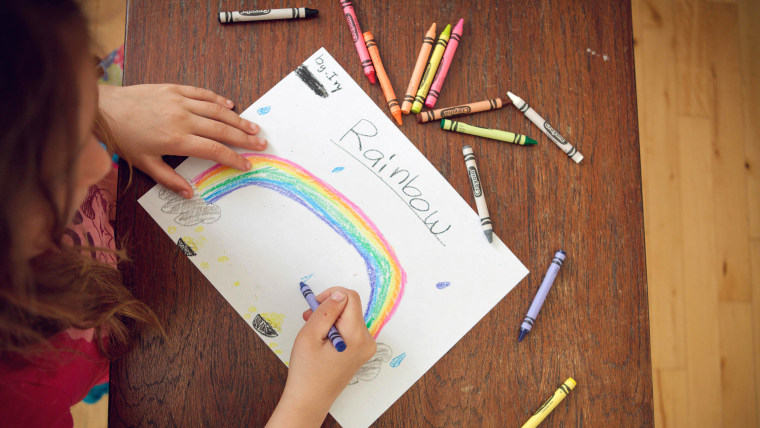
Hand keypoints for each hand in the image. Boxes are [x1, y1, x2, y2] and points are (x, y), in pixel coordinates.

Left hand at [98, 84, 266, 197]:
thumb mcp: (145, 164)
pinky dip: (218, 100)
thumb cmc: (124, 139)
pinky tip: (230, 106)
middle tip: (261, 144)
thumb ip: (169, 179)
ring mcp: (179, 102)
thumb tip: (190, 194)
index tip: (247, 164)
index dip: (234, 158)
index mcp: (177, 140)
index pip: (214, 151)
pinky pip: (202, 94)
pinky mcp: (174, 89)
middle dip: (244, 138)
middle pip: (222, 130)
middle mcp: (182, 119)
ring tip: (253, 127)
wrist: (106, 110)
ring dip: (237, 120)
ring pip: (217, 111)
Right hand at [266, 288, 375, 427]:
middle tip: (309, 318)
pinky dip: (335, 328)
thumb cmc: (307, 371)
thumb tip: (339, 293)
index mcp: (357, 336)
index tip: (316, 304)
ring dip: (330, 318)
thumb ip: (327, 311)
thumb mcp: (310, 335)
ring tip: (313, 331)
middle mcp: (367, 341)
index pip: (351, 298)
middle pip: (350, 308)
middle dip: (329, 308)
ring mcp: (366, 347)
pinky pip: (350, 329)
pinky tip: (321, 338)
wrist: (310, 400)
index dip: (332, 295)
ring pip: (349, 317)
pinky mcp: (361, 351)